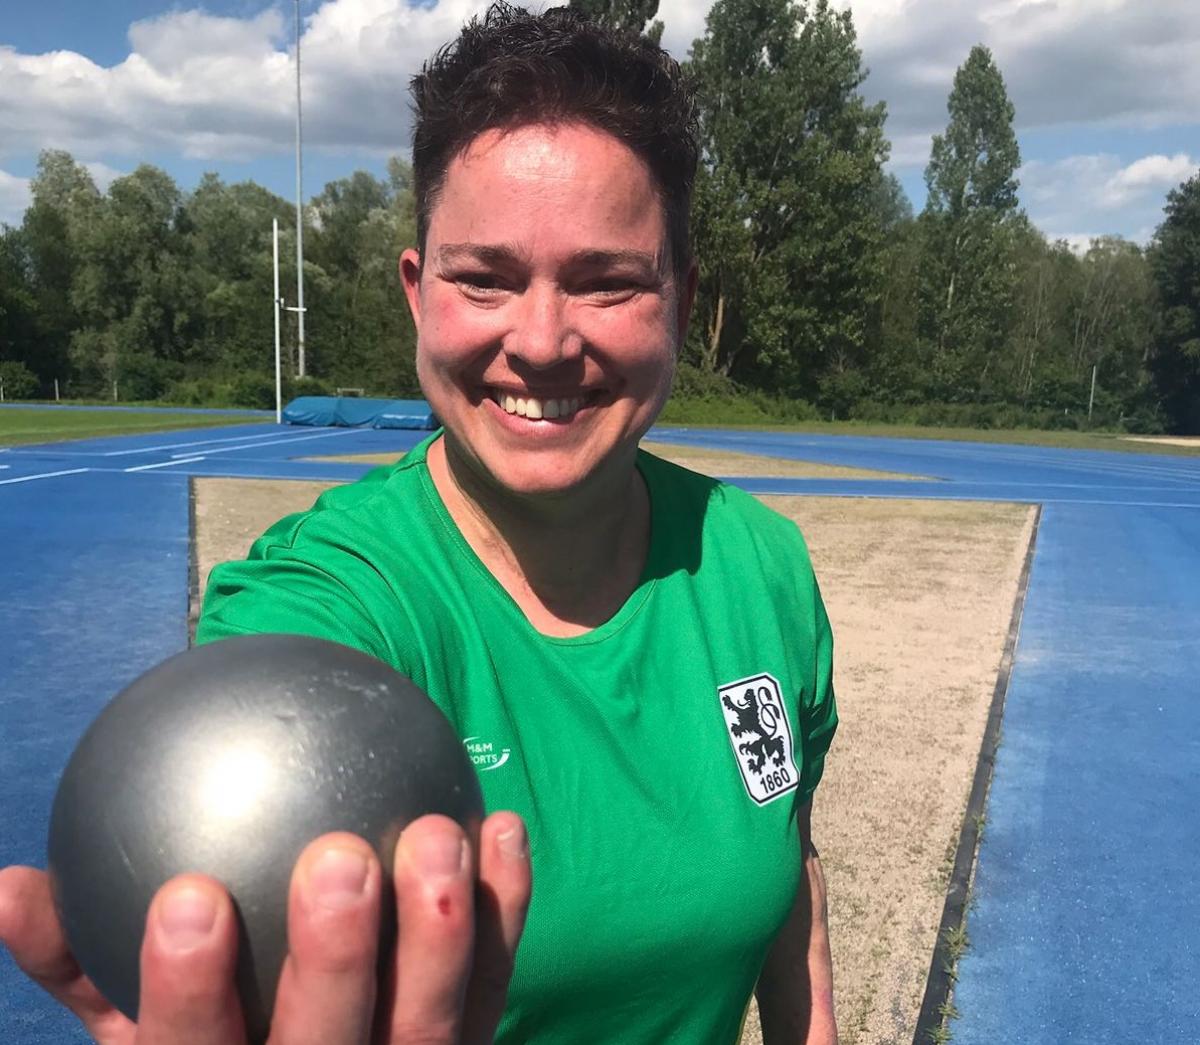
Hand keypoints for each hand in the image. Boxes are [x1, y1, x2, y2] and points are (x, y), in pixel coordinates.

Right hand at [0, 811, 530, 1043]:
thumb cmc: (207, 1040)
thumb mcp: (128, 1022)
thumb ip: (77, 956)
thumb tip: (8, 884)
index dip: (189, 992)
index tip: (190, 896)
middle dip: (336, 961)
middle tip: (339, 857)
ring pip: (431, 1026)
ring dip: (441, 934)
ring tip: (440, 832)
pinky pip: (492, 985)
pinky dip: (502, 913)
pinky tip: (502, 827)